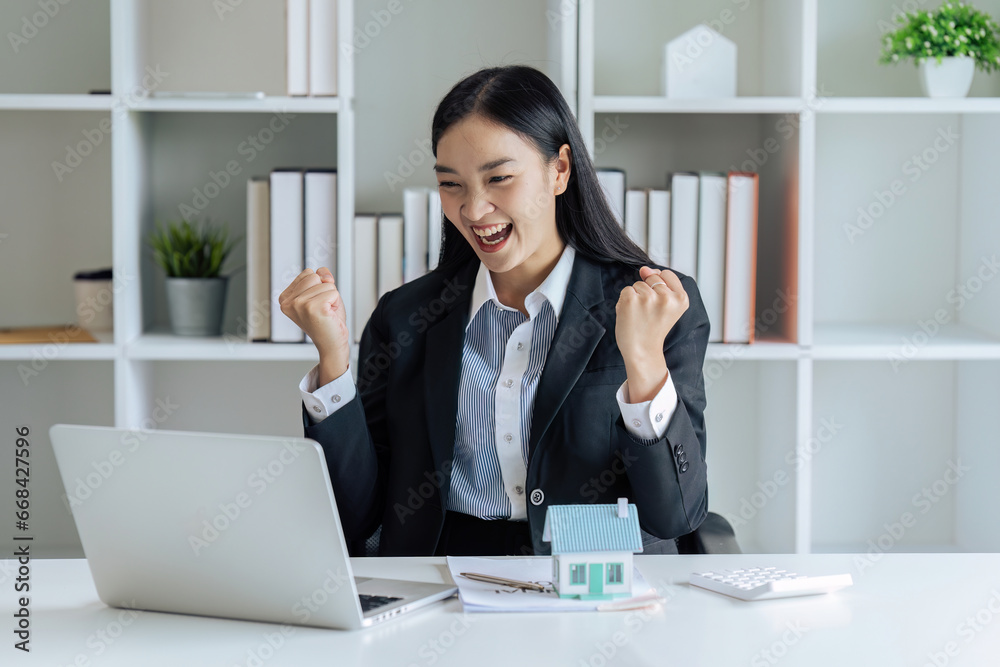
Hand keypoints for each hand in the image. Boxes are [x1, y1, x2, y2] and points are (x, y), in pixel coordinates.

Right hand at [279, 267, 350, 380]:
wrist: (332, 344)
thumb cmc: (327, 321)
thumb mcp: (322, 293)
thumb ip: (321, 277)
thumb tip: (323, 272)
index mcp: (285, 298)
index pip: (308, 273)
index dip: (319, 286)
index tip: (316, 304)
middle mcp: (288, 302)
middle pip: (315, 276)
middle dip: (325, 290)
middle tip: (323, 308)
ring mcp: (298, 305)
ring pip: (326, 284)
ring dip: (331, 297)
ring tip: (326, 312)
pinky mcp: (312, 308)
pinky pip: (333, 292)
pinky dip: (336, 302)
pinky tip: (329, 315)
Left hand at [615, 267, 688, 400]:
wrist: (642, 351)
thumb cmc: (653, 328)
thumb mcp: (668, 306)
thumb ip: (660, 283)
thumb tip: (644, 268)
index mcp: (681, 298)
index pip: (667, 274)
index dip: (660, 286)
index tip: (660, 304)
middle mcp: (667, 297)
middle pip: (652, 278)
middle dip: (648, 291)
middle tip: (650, 313)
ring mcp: (648, 298)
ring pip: (638, 284)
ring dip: (636, 297)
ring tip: (640, 316)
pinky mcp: (631, 300)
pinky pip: (626, 290)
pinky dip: (625, 301)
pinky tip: (631, 315)